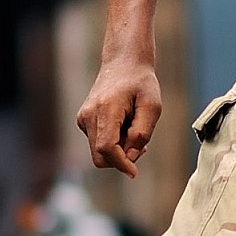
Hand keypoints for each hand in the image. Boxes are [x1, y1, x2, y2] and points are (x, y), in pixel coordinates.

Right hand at [77, 55, 161, 176]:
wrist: (123, 63)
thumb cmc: (141, 84)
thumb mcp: (152, 107)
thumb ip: (142, 134)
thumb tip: (130, 158)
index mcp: (105, 109)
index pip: (106, 148)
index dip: (121, 163)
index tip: (134, 172)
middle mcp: (89, 115)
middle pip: (100, 156)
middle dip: (121, 159)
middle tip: (142, 146)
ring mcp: (83, 118)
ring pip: (98, 152)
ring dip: (118, 150)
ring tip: (133, 128)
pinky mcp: (83, 121)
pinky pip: (97, 143)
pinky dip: (112, 142)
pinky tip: (123, 125)